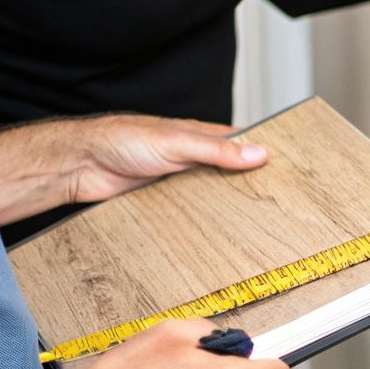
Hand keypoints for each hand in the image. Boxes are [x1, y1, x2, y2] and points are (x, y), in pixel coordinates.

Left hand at [0, 114, 267, 223]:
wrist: (81, 164)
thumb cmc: (122, 139)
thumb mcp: (177, 141)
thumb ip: (217, 149)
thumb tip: (258, 153)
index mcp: (200, 135)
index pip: (243, 143)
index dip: (264, 155)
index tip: (288, 172)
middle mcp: (193, 157)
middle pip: (231, 173)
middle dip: (251, 186)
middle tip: (279, 205)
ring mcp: (179, 180)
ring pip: (213, 195)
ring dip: (228, 207)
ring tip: (257, 226)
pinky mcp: (164, 201)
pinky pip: (192, 213)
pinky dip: (204, 221)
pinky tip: (218, 233)